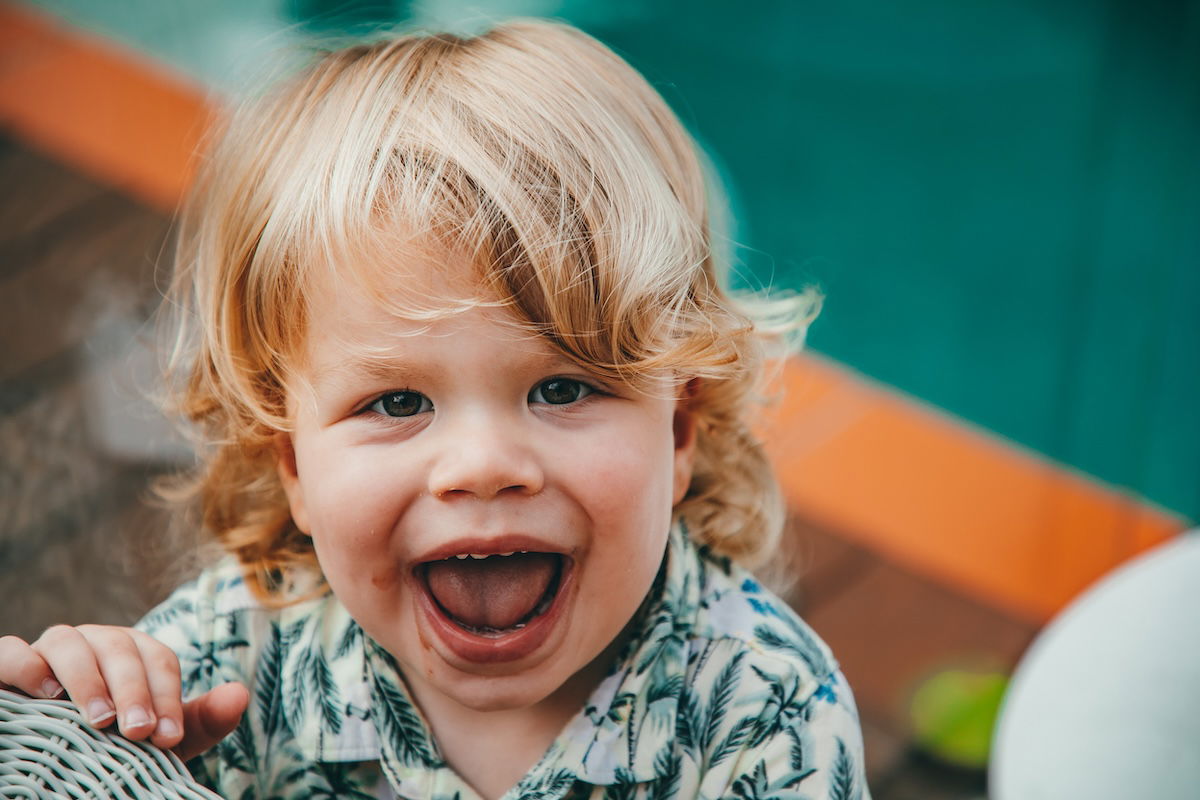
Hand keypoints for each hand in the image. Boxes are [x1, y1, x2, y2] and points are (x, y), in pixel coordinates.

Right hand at [0, 626, 247, 759]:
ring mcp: (49, 650)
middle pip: (119, 647)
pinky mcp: (11, 665)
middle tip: (139, 731)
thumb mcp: (156, 737)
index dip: (168, 695)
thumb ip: (199, 720)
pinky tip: (45, 693)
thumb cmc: (113, 742)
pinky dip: (26, 665)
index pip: (158, 659)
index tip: (169, 736)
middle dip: (134, 690)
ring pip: (68, 641)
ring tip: (100, 719)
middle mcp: (93, 642)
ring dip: (87, 679)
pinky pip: (11, 651)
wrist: (59, 757)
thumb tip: (240, 694)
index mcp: (133, 652)